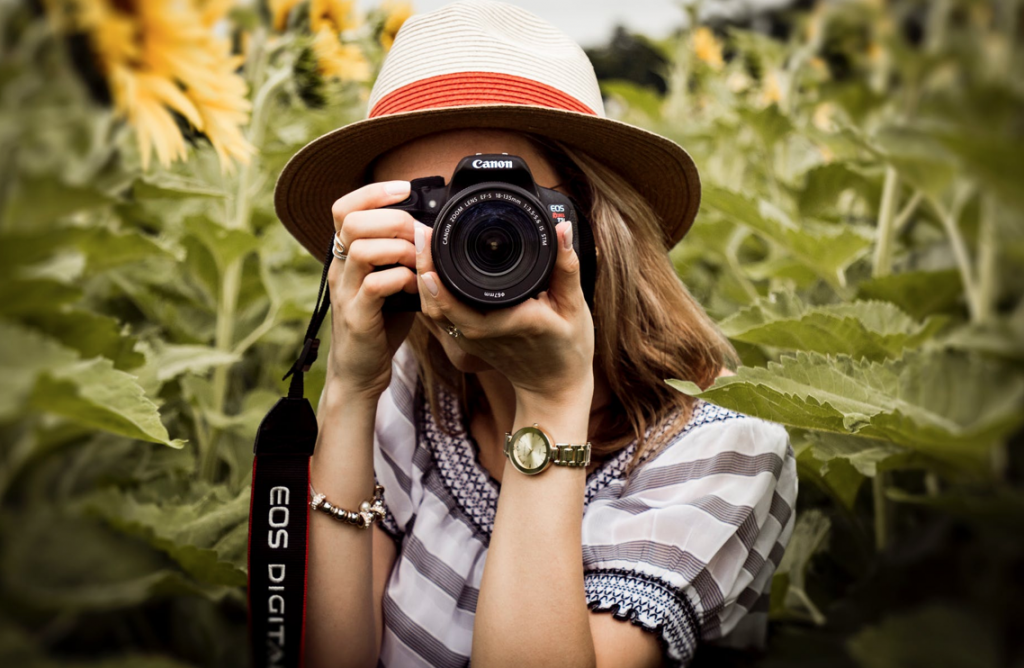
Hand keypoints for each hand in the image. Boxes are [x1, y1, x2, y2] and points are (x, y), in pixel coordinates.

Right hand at [325, 180, 418, 400]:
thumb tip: (432, 231)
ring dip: (399, 249)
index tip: (404, 188)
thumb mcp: (390, 281)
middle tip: (419, 234)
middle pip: (352, 221)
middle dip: (393, 219)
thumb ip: (402, 256)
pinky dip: (401, 279)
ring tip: (418, 262)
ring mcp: (344, 293)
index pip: (343, 208)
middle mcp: (339, 269)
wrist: (359, 371)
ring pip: (362, 249)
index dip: (372, 192)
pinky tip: (415, 287)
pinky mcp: (356, 317)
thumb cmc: (380, 323)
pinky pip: (375, 285)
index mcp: (345, 256)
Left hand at [414, 219, 594, 402]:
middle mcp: (482, 334)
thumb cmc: (568, 349)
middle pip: (436, 302)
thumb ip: (566, 266)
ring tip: (422, 244)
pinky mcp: (467, 342)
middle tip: (420, 232)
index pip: (460, 301)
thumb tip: (561, 228)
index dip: (437, 274)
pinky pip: (440, 317)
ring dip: (422, 278)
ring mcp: (471, 341)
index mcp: (508, 322)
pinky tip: (430, 269)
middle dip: (422, 265)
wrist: (554, 387)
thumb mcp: (574, 306)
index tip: (429, 239)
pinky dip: (431, 293)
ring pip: (433, 310)